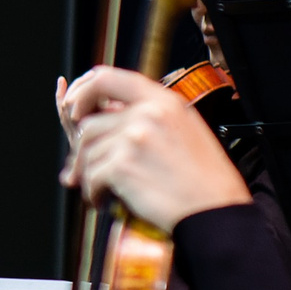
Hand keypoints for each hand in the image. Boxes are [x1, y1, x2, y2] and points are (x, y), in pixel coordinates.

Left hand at [59, 66, 252, 231]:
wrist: (217, 211)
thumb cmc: (205, 178)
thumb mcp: (186, 129)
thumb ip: (152, 116)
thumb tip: (109, 114)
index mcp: (163, 100)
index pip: (106, 78)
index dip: (82, 92)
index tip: (73, 110)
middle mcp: (147, 113)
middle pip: (89, 124)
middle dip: (81, 151)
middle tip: (82, 170)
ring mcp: (134, 137)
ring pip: (87, 152)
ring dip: (88, 175)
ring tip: (99, 189)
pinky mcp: (123, 166)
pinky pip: (91, 176)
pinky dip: (93, 193)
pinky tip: (104, 201)